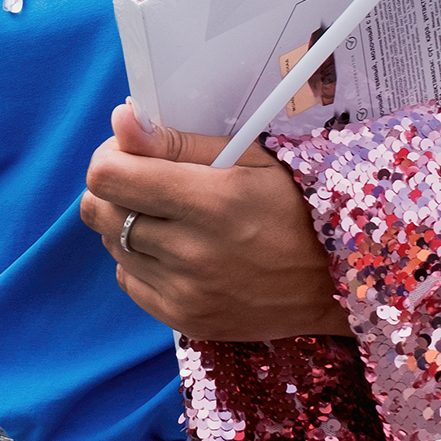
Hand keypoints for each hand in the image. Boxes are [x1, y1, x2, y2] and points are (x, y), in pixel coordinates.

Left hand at [78, 102, 349, 340]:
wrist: (341, 281)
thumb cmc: (295, 204)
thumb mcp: (249, 157)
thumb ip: (177, 141)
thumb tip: (120, 119)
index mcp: (210, 200)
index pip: (108, 177)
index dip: (110, 156)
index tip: (131, 153)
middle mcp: (193, 252)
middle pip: (99, 212)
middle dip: (113, 189)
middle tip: (147, 183)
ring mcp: (188, 293)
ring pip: (112, 246)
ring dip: (127, 225)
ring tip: (170, 218)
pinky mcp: (187, 321)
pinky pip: (129, 281)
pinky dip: (139, 263)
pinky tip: (175, 251)